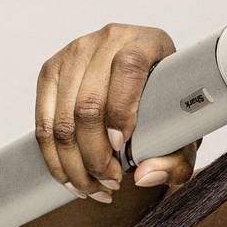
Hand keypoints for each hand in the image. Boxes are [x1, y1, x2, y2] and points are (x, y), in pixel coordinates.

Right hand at [35, 22, 198, 204]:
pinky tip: (71, 177)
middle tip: (110, 182)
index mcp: (146, 42)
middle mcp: (107, 40)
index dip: (121, 111)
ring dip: (74, 164)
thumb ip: (176, 161)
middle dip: (95, 155)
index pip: (128, 68)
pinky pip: (43, 122)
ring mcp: (73, 53)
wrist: (145, 80)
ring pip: (62, 120)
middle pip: (88, 104)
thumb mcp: (183, 132)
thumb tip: (144, 176)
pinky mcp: (51, 72)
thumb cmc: (166, 104)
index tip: (122, 147)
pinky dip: (54, 158)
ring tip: (93, 187)